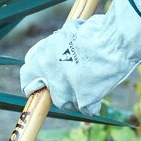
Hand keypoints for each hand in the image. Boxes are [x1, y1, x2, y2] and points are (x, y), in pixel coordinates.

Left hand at [19, 0, 140, 114]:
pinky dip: (94, 103)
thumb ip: (60, 44)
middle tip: (71, 84)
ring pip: (67, 102)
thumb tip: (59, 45)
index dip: (37, 78)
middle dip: (59, 90)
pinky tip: (101, 91)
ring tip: (92, 82)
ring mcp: (65, 91)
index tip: (44, 80)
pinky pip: (87, 108)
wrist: (112, 42)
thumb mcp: (70, 32)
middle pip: (49, 94)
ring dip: (77, 97)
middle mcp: (50, 76)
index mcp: (42, 56)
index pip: (28, 75)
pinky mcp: (82, 101)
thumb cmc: (95, 32)